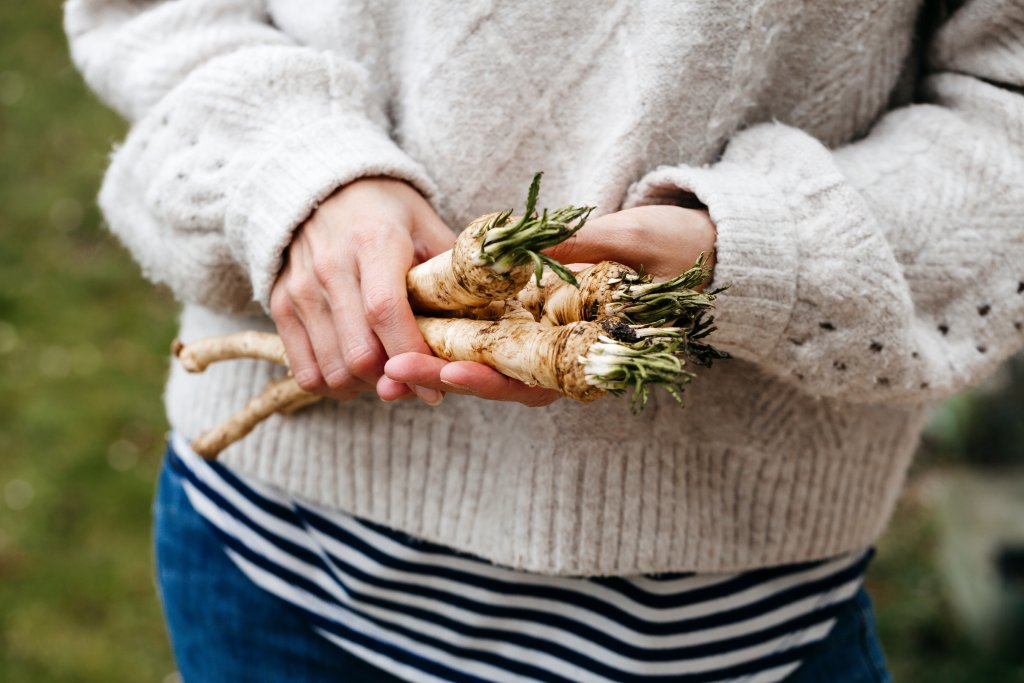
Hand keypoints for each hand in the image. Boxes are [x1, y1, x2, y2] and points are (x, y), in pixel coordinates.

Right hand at [269, 177, 454, 403]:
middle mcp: (331, 268)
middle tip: (417, 380)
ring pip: (334, 370)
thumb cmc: (386, 211)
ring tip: (389, 375)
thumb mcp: (426, 225)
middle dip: (394, 378)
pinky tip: (358, 376)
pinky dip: (336, 385)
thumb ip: (452, 269)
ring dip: (367, 387)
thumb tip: (491, 312)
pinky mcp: (281, 305)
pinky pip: (306, 371)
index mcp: (373, 243)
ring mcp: (301, 289)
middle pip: (359, 353)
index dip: (413, 355)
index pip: (386, 312)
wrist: (322, 186)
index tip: (437, 387)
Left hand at [385, 205, 716, 406]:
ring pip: (490, 360)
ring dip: (441, 358)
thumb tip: (532, 247)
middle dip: (446, 374)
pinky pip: (494, 331)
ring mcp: (551, 337)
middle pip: (500, 378)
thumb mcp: (636, 240)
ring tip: (389, 355)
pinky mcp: (539, 315)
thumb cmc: (679, 248)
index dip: (492, 380)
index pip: (536, 380)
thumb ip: (587, 246)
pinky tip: (417, 319)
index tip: (450, 372)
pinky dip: (458, 330)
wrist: (703, 248)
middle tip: (393, 369)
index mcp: (593, 352)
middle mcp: (567, 354)